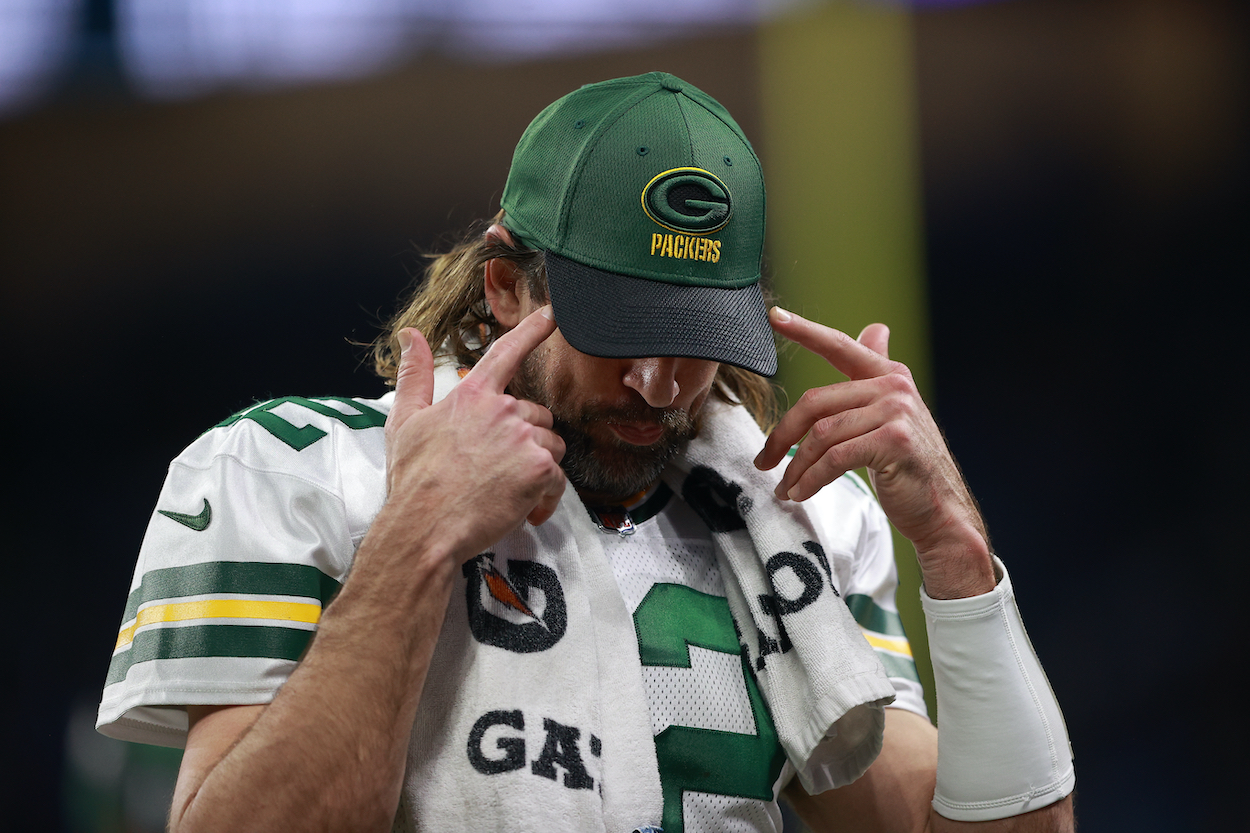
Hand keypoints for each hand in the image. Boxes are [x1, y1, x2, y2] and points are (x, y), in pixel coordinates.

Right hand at [384, 306, 566, 559]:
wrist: (424, 526)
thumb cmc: (413, 479)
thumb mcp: (404, 422)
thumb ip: (414, 376)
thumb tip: (410, 336)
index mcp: (472, 395)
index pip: (507, 352)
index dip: (532, 330)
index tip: (552, 315)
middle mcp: (503, 410)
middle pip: (537, 415)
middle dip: (526, 441)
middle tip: (499, 470)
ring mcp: (524, 438)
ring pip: (552, 446)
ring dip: (537, 468)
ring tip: (508, 491)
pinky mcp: (539, 469)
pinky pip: (558, 480)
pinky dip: (545, 498)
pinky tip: (524, 511)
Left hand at [755, 307, 992, 595]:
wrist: (941, 510)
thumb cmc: (908, 466)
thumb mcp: (892, 415)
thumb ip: (875, 376)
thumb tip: (875, 328)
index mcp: (889, 375)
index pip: (839, 346)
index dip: (805, 330)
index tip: (775, 317)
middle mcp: (894, 387)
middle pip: (816, 401)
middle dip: (782, 434)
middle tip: (763, 460)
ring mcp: (896, 412)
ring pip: (822, 434)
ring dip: (796, 466)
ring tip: (784, 486)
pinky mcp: (893, 441)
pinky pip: (835, 458)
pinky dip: (811, 479)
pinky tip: (800, 493)